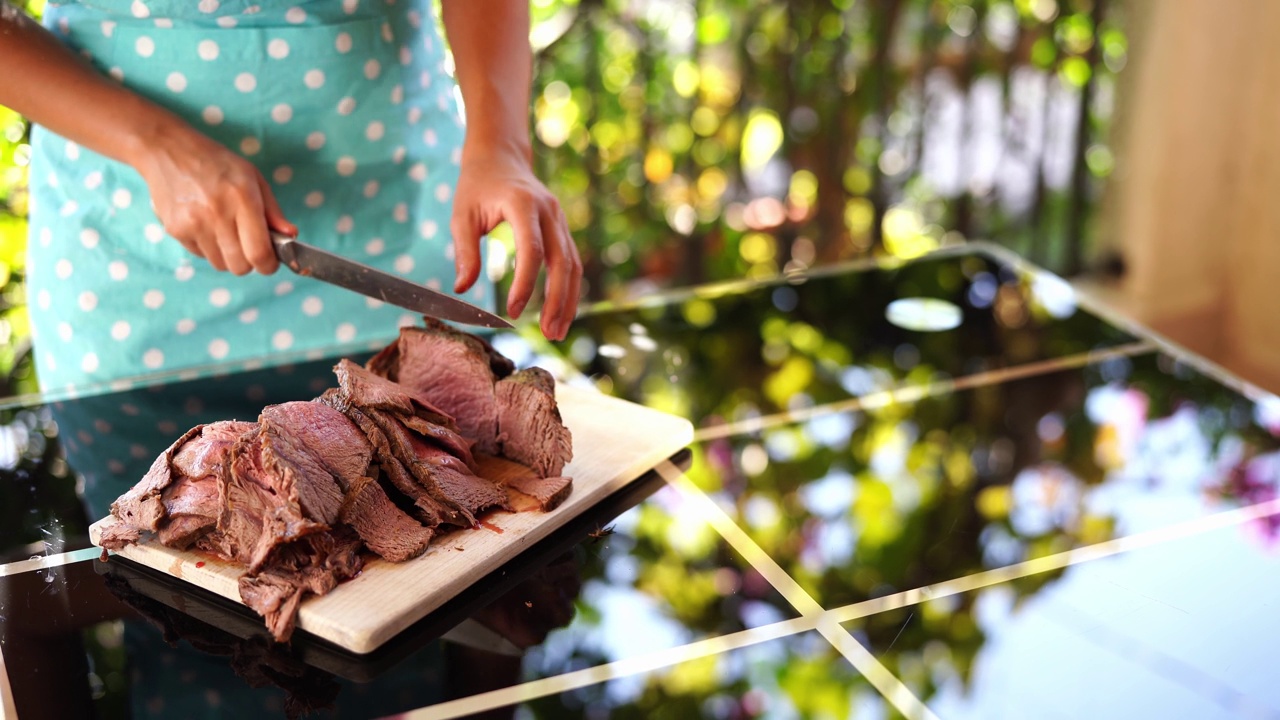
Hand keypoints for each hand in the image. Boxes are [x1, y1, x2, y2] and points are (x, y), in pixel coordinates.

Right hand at [134, 122, 294, 275]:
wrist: (167, 150)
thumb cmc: (217, 163)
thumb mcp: (253, 178)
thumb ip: (273, 211)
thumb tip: (291, 235)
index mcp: (242, 199)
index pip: (259, 254)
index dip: (268, 265)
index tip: (270, 260)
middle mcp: (217, 214)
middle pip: (240, 267)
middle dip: (249, 262)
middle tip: (248, 244)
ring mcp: (193, 224)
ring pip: (220, 265)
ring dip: (228, 256)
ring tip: (224, 230)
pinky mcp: (175, 230)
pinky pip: (201, 256)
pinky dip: (208, 248)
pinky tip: (205, 224)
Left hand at [450, 148, 581, 340]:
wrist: (500, 156)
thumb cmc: (476, 185)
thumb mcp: (462, 214)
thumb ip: (465, 251)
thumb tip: (462, 289)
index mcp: (523, 204)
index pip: (532, 251)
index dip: (525, 285)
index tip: (512, 312)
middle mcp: (549, 211)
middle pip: (562, 262)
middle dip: (557, 300)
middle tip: (549, 334)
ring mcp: (560, 219)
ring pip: (573, 264)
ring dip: (568, 300)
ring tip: (557, 332)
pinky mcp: (562, 228)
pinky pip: (571, 261)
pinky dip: (568, 288)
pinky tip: (560, 312)